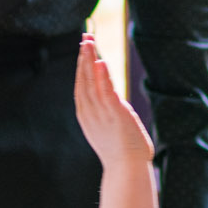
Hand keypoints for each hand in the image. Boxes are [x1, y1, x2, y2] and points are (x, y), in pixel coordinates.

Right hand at [73, 34, 153, 166]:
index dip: (81, 66)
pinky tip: (100, 62)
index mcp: (86, 115)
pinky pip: (106, 91)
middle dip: (82, 57)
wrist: (127, 169)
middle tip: (84, 38)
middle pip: (82, 80)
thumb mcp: (107, 127)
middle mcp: (89, 112)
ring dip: (89, 60)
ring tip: (89, 42)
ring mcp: (100, 113)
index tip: (83, 49)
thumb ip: (106, 111)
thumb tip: (112, 100)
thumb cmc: (121, 151)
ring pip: (91, 82)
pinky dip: (102, 76)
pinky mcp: (114, 114)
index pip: (81, 85)